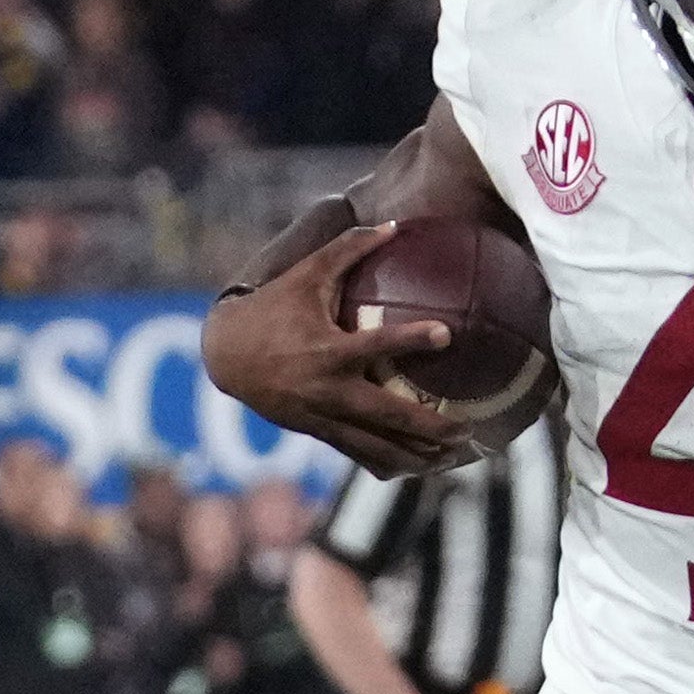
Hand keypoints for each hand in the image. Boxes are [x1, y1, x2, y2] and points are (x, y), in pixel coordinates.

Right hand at [199, 221, 478, 480]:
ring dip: (417, 455)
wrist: (226, 355)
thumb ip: (348, 249)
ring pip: (377, 446)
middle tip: (468, 428)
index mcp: (328, 350)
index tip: (448, 334)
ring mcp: (323, 417)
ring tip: (454, 459)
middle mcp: (328, 390)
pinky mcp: (317, 433)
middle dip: (430, 426)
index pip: (377, 344)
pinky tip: (419, 469)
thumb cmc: (273, 307)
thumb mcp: (306, 274)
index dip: (411, 339)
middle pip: (388, 415)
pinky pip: (358, 454)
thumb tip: (393, 224)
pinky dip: (389, 463)